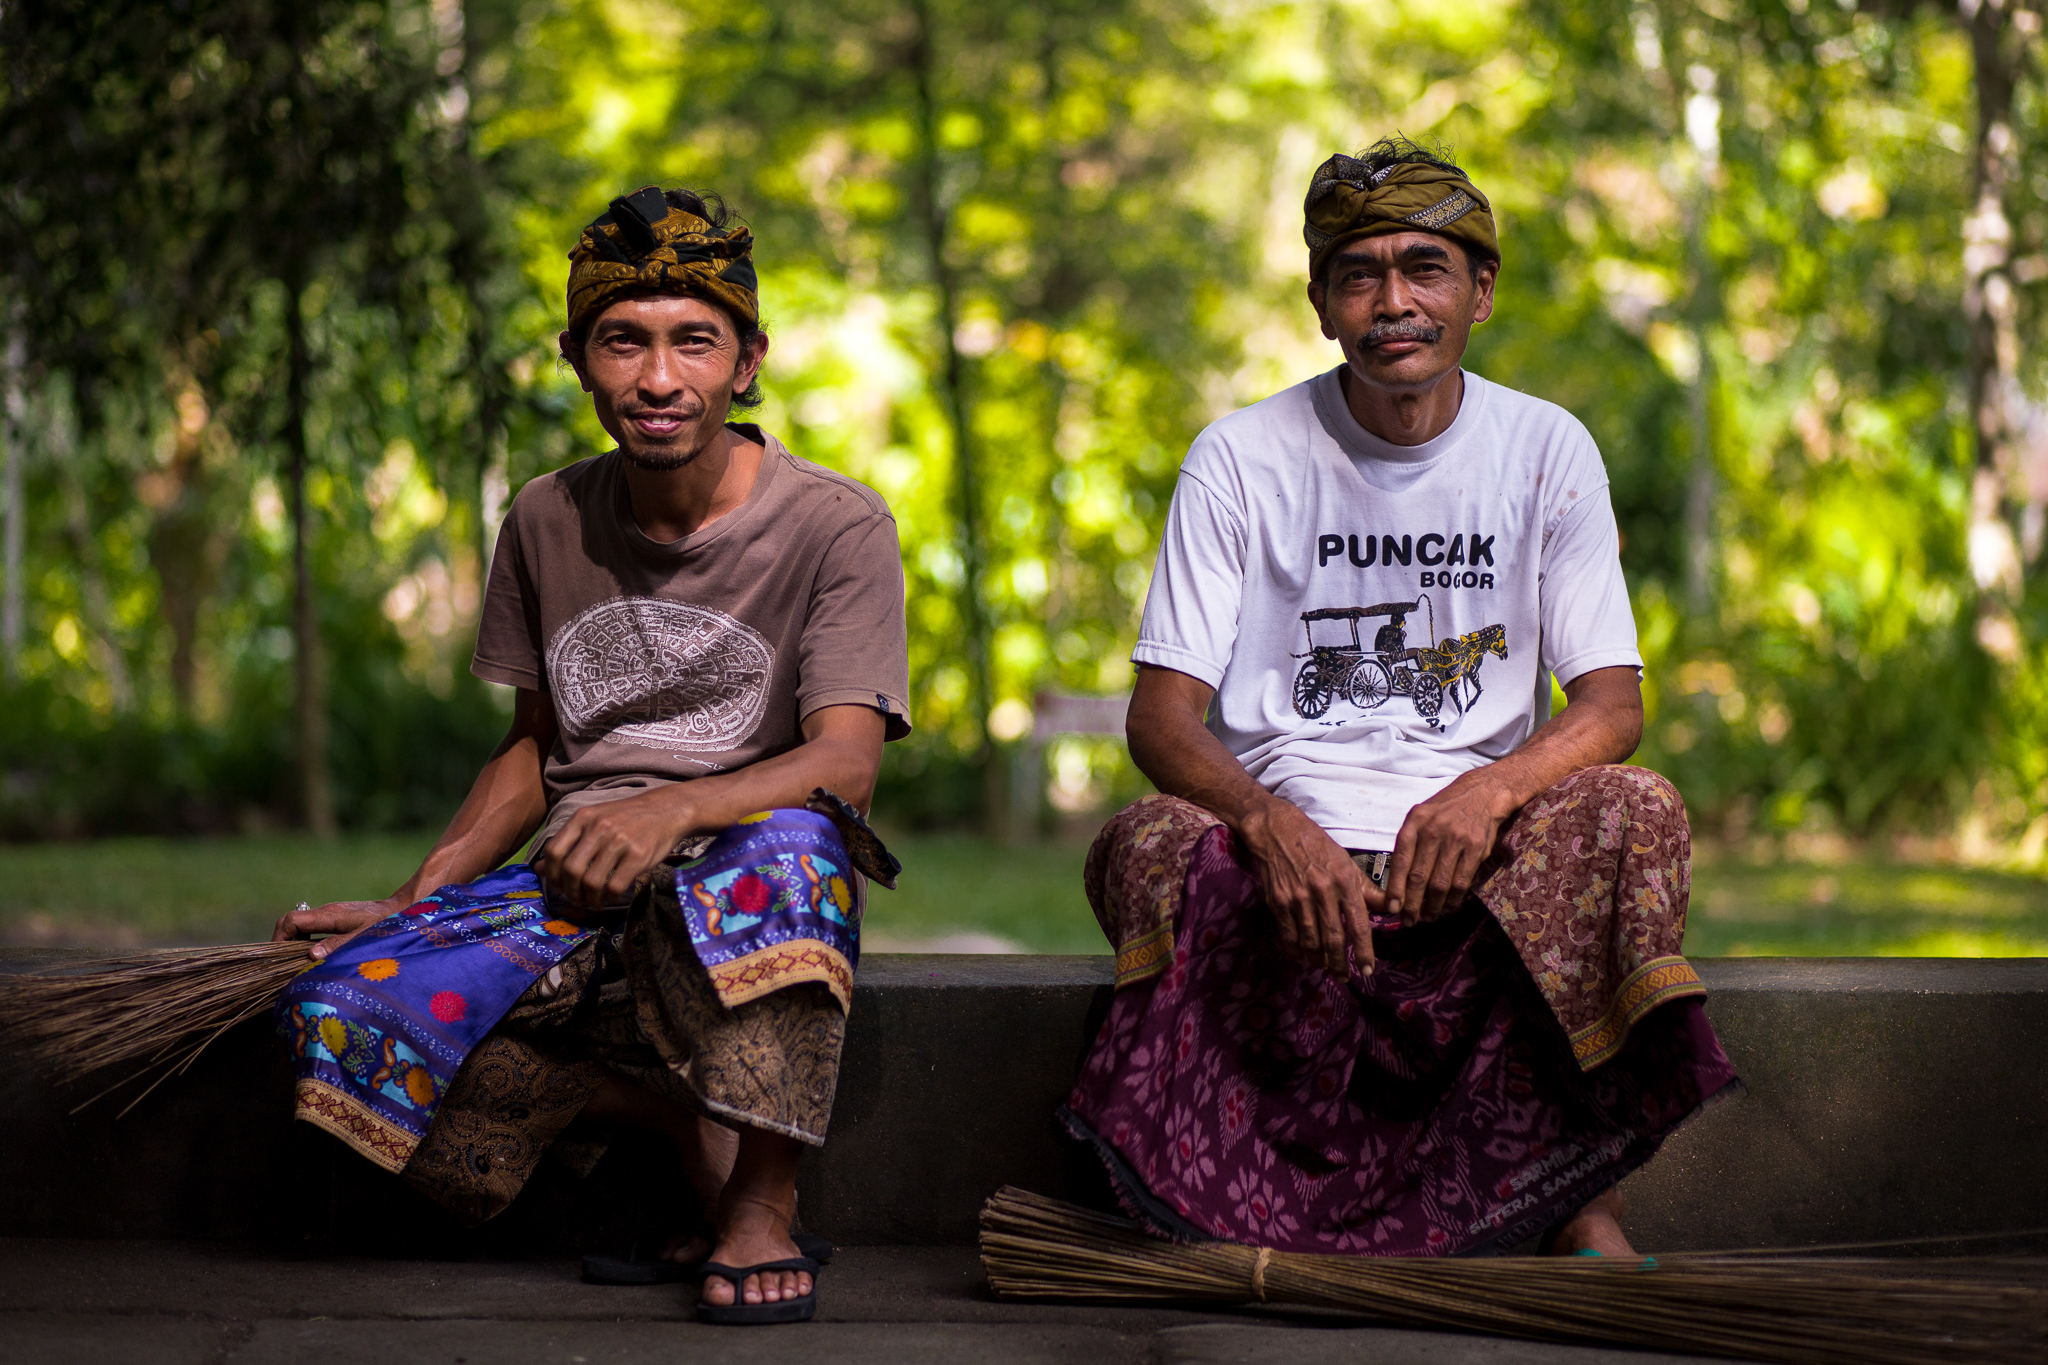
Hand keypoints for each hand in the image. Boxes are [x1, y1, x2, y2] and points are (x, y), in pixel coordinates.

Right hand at [272, 898, 402, 960]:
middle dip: (281, 941)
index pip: (291, 920)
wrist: (401, 908)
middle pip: (290, 922)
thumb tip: (311, 955)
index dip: (279, 937)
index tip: (277, 957)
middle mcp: (325, 912)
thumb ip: (338, 945)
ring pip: (299, 925)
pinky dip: (304, 940)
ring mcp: (329, 914)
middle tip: (281, 964)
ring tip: (293, 963)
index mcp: (329, 915)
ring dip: (292, 942)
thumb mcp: (363, 937)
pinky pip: (311, 928)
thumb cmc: (384, 924)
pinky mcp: (335, 919)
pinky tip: (310, 956)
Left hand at [534, 787, 694, 913]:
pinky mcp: (638, 855)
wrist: (666, 810)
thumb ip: (568, 843)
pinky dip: (609, 897)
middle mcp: (599, 827)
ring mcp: (619, 841)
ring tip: (594, 901)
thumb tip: (539, 870)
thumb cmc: (626, 818)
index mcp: (583, 817)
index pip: (554, 851)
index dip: (552, 874)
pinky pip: (614, 886)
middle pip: (571, 870)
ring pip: (591, 882)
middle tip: (577, 898)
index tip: (559, 885)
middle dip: (570, 891)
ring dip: (589, 899)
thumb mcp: (594, 821)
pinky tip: (612, 896)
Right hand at [1236, 794, 1380, 974]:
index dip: (1364, 950)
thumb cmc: (1317, 846)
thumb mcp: (1346, 863)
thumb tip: (1393, 909)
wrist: (1278, 830)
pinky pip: (1289, 933)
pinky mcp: (1279, 900)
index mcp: (1344, 881)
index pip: (1358, 923)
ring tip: (1324, 967)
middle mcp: (1323, 891)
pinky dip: (1295, 949)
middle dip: (1340, 963)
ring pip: (1311, 939)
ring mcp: (1299, 897)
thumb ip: (1368, 890)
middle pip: (1334, 937)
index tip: (1368, 970)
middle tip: (1343, 978)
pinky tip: (1301, 956)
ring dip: (1318, 959)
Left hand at [1384, 766, 1516, 924]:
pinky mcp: (1475, 848)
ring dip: (1432, 906)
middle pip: (1419, 877)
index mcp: (1415, 822)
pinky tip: (1447, 907)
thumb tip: (1397, 881)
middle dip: (1412, 904)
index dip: (1396, 888)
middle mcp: (1433, 830)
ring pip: (1440, 883)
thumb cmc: (1446, 808)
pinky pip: (1461, 882)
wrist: (1483, 792)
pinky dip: (1453, 899)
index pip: (1401, 861)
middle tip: (1409, 921)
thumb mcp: (1421, 816)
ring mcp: (1455, 839)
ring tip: (1427, 917)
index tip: (1392, 908)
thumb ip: (1409, 843)